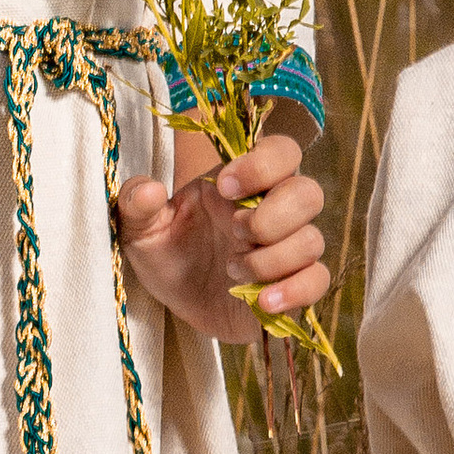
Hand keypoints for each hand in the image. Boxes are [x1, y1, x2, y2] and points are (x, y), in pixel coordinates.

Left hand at [116, 127, 328, 344]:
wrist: (178, 302)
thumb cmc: (168, 253)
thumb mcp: (141, 229)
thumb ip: (137, 205)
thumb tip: (150, 190)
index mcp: (244, 183)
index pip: (282, 151)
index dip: (264, 164)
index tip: (225, 187)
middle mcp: (275, 210)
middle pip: (308, 193)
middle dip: (271, 216)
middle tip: (233, 233)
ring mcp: (288, 249)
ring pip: (312, 240)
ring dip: (272, 258)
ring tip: (233, 271)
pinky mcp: (294, 286)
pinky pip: (317, 281)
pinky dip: (294, 291)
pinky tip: (262, 301)